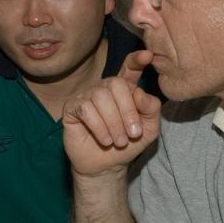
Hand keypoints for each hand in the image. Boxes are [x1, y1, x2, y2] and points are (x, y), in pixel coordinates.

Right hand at [63, 50, 160, 176]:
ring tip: (119, 142)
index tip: (148, 56)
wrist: (106, 166)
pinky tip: (105, 140)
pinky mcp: (72, 108)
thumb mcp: (149, 129)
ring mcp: (87, 96)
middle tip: (133, 134)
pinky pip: (86, 109)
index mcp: (125, 89)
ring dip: (114, 123)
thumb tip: (140, 93)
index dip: (137, 60)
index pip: (129, 67)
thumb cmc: (127, 144)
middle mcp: (105, 88)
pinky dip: (99, 127)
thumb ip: (151, 109)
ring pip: (101, 97)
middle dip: (128, 110)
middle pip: (117, 84)